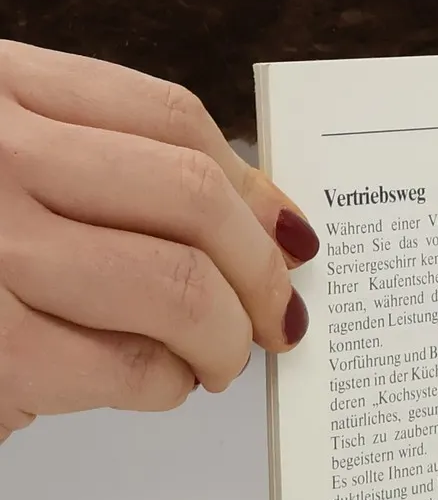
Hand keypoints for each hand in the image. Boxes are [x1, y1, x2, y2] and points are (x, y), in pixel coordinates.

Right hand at [0, 42, 318, 444]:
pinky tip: (158, 384)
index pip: (167, 116)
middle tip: (274, 309)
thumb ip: (93, 160)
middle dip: (257, 265)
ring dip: (222, 332)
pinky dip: (162, 382)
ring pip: (172, 282)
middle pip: (190, 195)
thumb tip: (255, 214)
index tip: (283, 228)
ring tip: (221, 357)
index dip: (248, 179)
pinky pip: (119, 364)